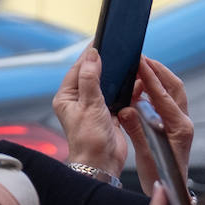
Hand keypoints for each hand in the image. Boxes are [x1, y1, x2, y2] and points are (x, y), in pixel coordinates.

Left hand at [53, 46, 127, 176]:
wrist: (102, 164)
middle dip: (106, 62)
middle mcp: (78, 101)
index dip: (89, 54)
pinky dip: (126, 89)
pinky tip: (137, 81)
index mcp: (67, 97)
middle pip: (92, 74)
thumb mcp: (90, 105)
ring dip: (118, 76)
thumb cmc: (89, 140)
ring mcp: (93, 107)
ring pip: (106, 84)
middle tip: (118, 47)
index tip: (101, 40)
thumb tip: (92, 55)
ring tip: (130, 62)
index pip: (78, 68)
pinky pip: (117, 96)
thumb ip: (90, 79)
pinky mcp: (107, 114)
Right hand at [120, 57, 192, 188]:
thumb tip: (126, 109)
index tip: (139, 61)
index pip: (164, 96)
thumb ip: (136, 131)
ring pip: (172, 92)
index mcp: (179, 128)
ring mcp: (180, 123)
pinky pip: (167, 101)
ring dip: (157, 78)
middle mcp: (183, 122)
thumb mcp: (146, 156)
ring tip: (139, 68)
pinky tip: (140, 89)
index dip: (151, 77)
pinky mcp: (175, 126)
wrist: (172, 195)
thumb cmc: (161, 179)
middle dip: (158, 70)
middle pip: (174, 87)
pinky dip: (155, 90)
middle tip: (140, 58)